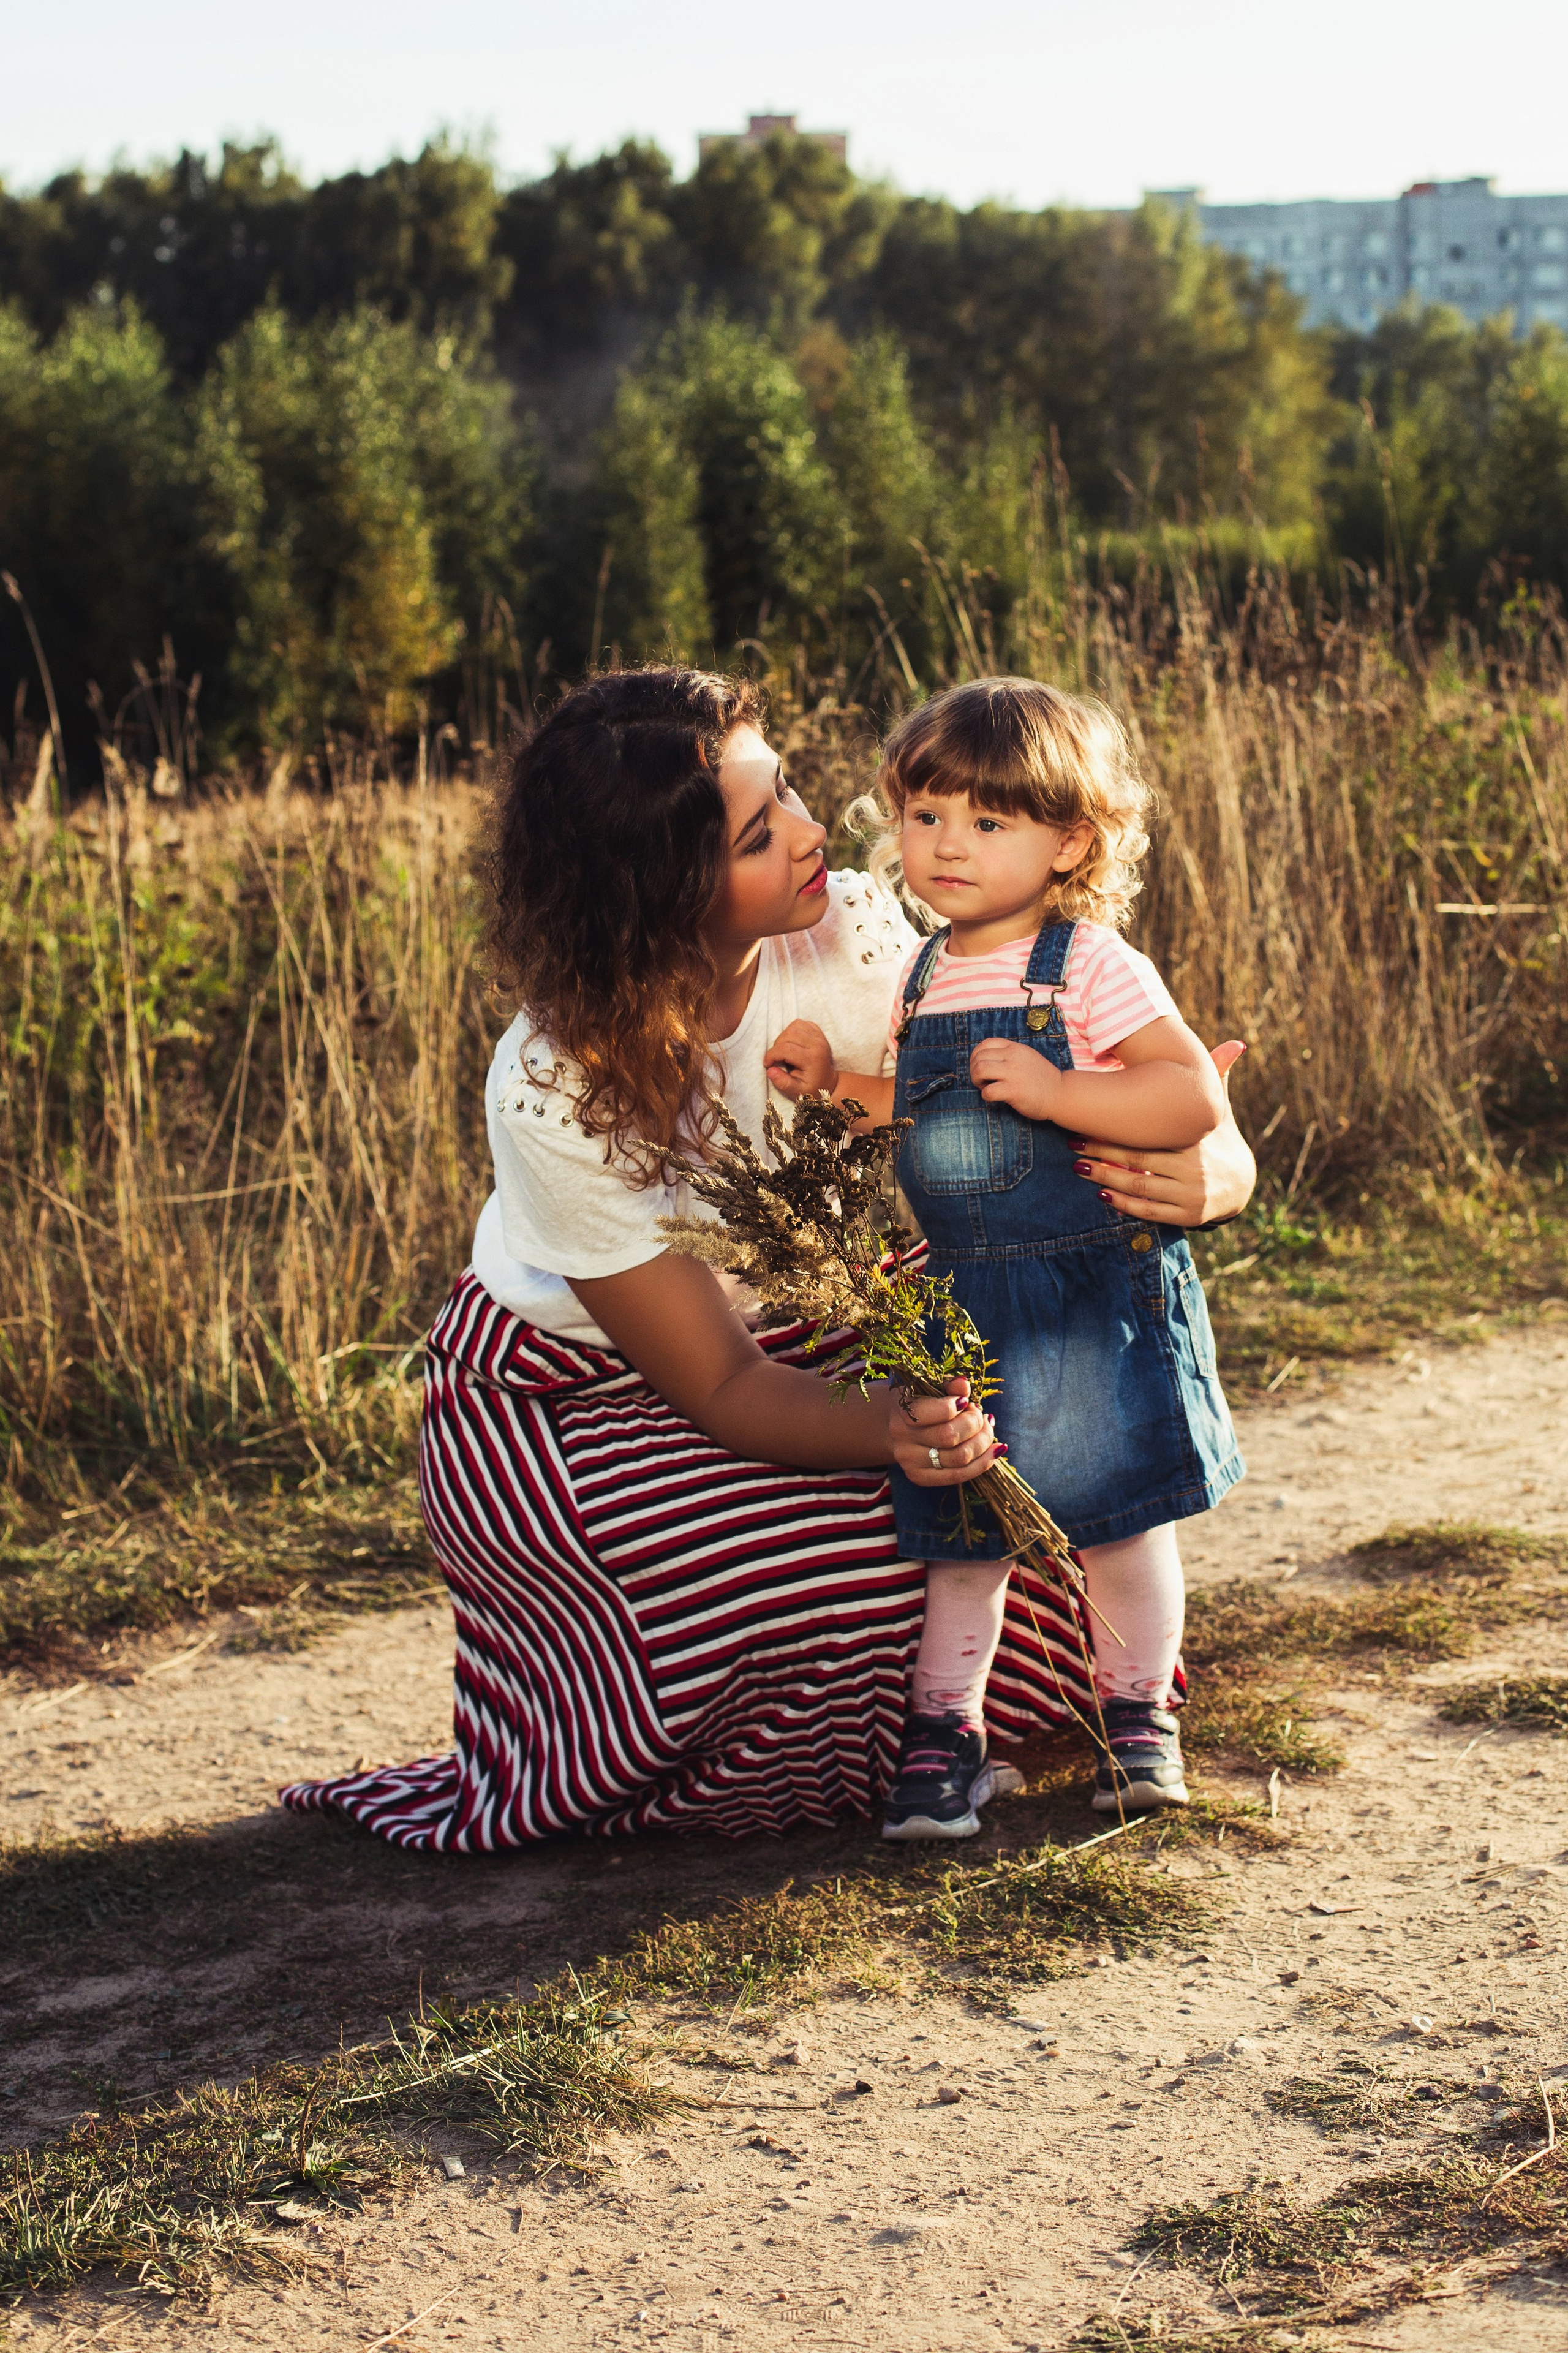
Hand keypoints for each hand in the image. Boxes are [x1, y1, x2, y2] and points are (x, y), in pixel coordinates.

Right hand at [765, 1019, 837, 1101]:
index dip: (771, 1055)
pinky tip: (791, 1043)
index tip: (767, 1064)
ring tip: (783, 1051)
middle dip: (776, 1046)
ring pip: (793, 1026)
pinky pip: (800, 1024)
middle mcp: (818, 1044)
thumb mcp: (797, 1091)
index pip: (785, 1049)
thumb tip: (770, 1070)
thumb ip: (783, 1083)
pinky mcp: (818, 1032)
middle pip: (788, 1034)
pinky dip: (791, 1031)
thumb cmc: (812, 1088)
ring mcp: (819, 1037)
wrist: (829, 1082)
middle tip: (776, 1058)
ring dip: (783, 1037)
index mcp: (813, 1059)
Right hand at [888, 1377, 999, 1486]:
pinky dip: (983, 1462)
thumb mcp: (931, 1387)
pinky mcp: (919, 1477)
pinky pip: (959, 1476)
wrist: (898, 1425)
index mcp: (903, 1409)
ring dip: (983, 1442)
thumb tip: (963, 1384)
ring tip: (986, 1429)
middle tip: (979, 1415)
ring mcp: (909, 1461)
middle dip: (976, 1424)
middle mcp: (902, 1438)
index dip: (962, 1406)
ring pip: (960, 1458)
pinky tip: (995, 1450)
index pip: (943, 1412)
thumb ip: (949, 1386)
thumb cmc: (921, 1401)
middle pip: (952, 1437)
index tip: (966, 1402)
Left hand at [969, 1036, 1059, 1119]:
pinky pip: (988, 1091)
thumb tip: (986, 1058)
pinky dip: (985, 1096)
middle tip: (982, 1081)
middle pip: (979, 1057)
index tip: (981, 1067)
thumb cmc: (1042, 1079)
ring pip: (980, 1070)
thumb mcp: (1026, 1057)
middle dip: (974, 1070)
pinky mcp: (1014, 1091)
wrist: (1061, 1093)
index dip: (976, 1056)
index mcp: (1015, 1048)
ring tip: (985, 1087)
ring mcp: (1013, 1073)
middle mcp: (1013, 1057)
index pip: (985, 1044)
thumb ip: (1009, 1054)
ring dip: (977, 1080)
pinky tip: (993, 1097)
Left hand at [1072, 1041, 1255, 1226]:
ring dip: (1107, 1179)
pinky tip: (1103, 1196)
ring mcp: (1191, 1194)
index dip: (1115, 1131)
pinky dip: (1126, 1205)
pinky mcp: (1189, 1216)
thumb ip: (1218, 1077)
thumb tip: (1235, 1043)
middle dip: (1102, 1154)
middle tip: (1072, 1145)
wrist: (1243, 1185)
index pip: (1148, 1135)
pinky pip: (1151, 1211)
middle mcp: (1194, 1168)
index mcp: (1195, 1141)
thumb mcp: (1220, 1112)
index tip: (1087, 1124)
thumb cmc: (1220, 1140)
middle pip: (1139, 1160)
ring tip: (1079, 1168)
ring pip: (1141, 1186)